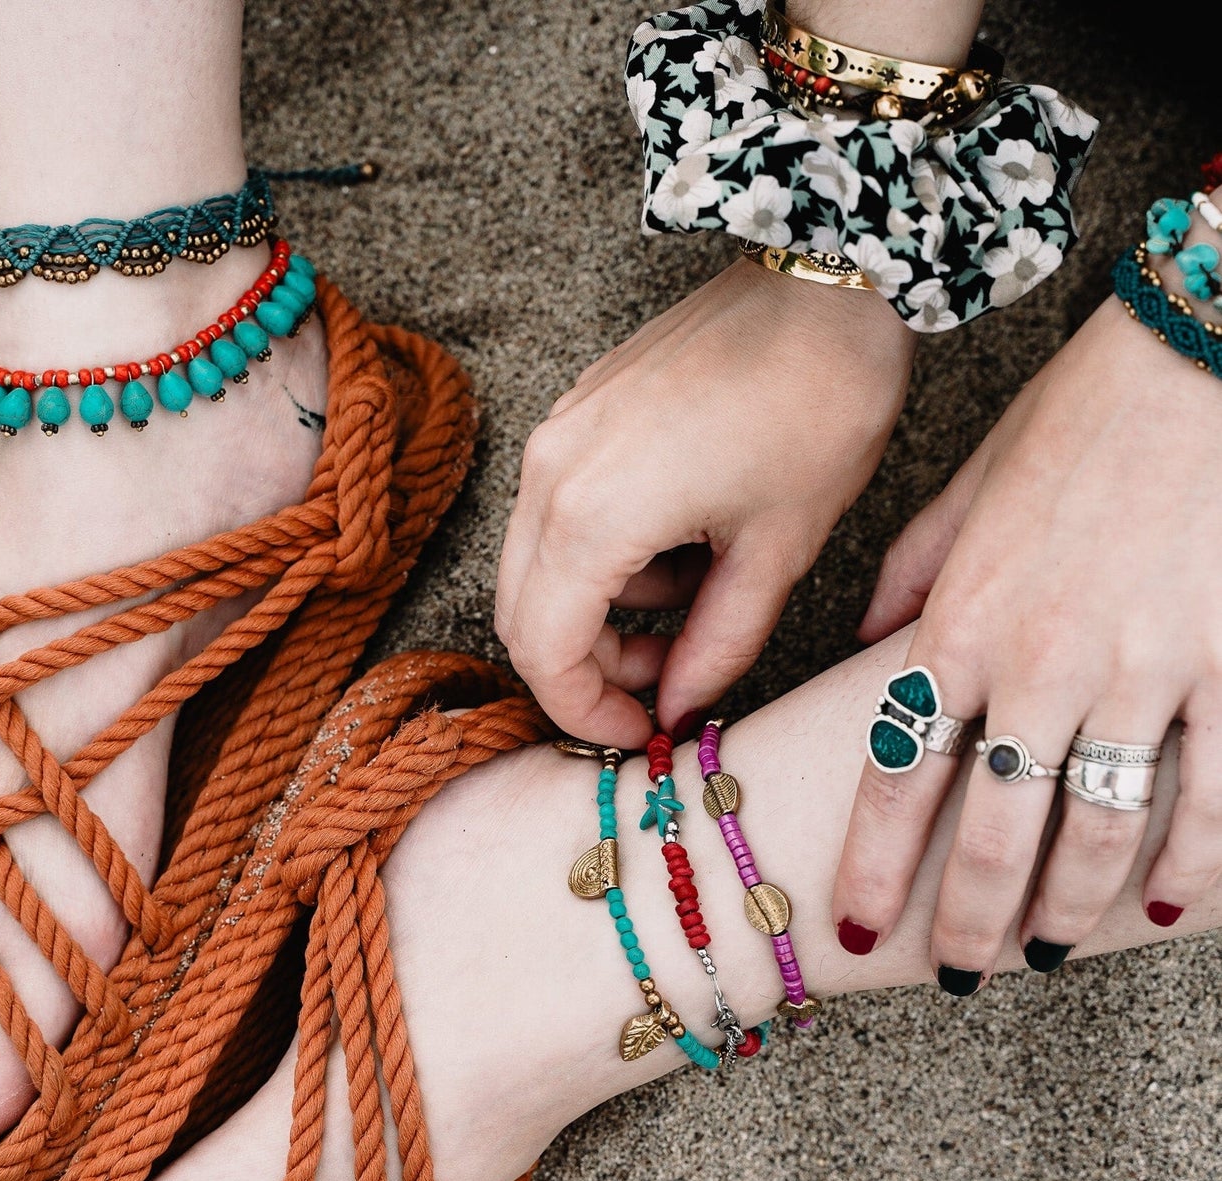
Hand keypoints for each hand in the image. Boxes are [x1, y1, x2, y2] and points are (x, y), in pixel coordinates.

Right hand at [494, 255, 915, 746]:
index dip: (586, 711)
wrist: (827, 277)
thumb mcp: (777, 552)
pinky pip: (557, 512)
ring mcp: (556, 435)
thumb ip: (716, 648)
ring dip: (598, 610)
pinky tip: (680, 540)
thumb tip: (679, 707)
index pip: (545, 652)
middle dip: (586, 666)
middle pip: (524, 614)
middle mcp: (549, 472)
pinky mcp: (576, 412)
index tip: (638, 732)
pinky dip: (601, 556)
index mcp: (593, 513)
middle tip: (665, 679)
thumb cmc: (818, 404)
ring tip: (693, 599)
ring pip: (537, 566)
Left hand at [834, 296, 1221, 983]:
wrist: (1204, 351)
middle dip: (966, 915)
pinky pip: (1212, 795)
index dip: (873, 859)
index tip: (853, 921)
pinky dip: (1190, 864)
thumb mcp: (966, 489)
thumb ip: (910, 580)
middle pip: (991, 827)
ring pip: (1095, 829)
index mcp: (962, 624)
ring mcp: (1142, 670)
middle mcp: (1041, 664)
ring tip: (1043, 954)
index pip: (899, 773)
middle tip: (952, 971)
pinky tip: (1160, 912)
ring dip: (1064, 907)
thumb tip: (864, 642)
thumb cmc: (1079, 415)